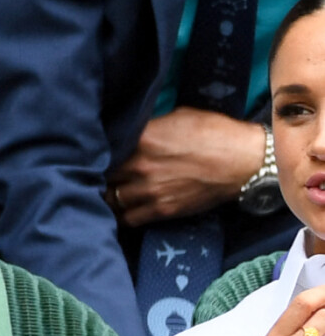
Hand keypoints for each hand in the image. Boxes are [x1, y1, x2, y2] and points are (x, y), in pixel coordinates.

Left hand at [107, 107, 265, 226]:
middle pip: (102, 174)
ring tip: (102, 192)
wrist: (243, 161)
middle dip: (96, 173)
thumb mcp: (175, 117)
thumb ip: (148, 127)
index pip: (104, 147)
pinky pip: (128, 218)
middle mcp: (139, 166)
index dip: (95, 150)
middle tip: (92, 172)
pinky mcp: (162, 210)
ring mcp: (149, 191)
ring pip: (110, 199)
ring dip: (105, 195)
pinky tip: (117, 209)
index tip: (92, 150)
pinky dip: (119, 215)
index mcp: (142, 138)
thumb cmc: (212, 131)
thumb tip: (131, 131)